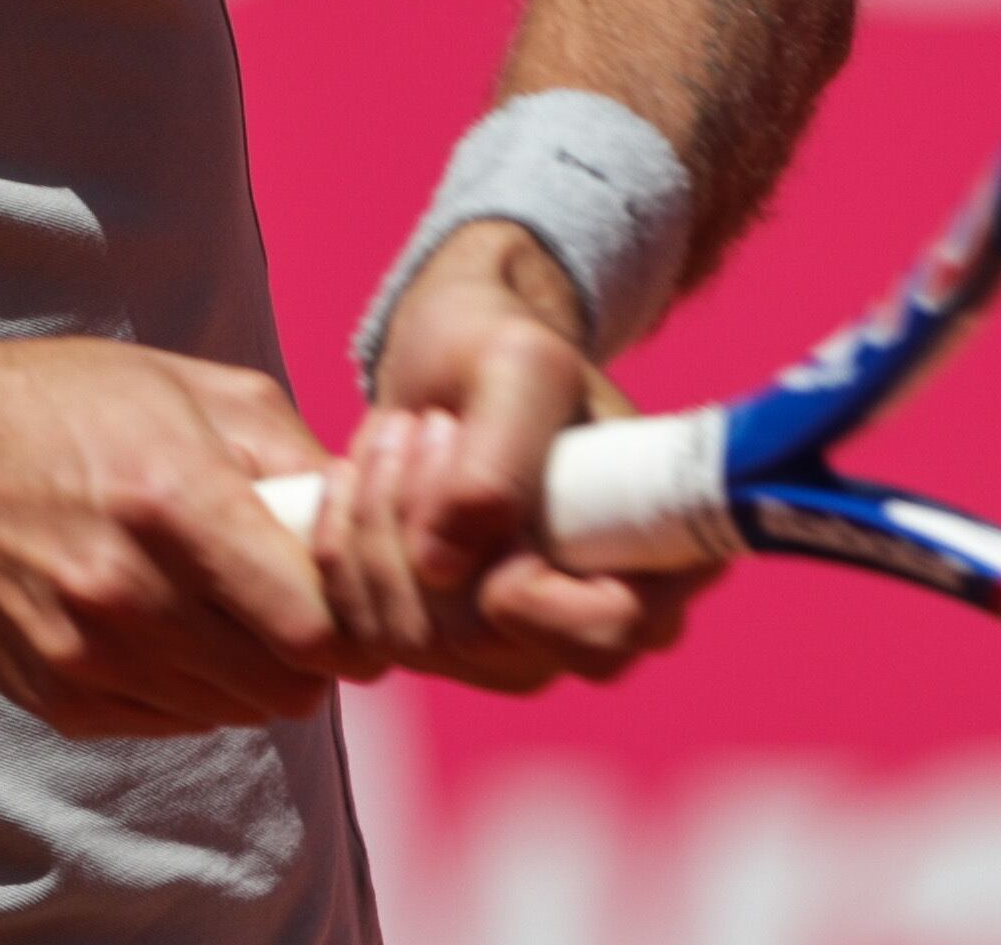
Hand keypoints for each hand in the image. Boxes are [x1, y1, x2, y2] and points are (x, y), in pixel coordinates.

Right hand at [0, 339, 362, 735]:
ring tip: (223, 597)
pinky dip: (196, 683)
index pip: (314, 623)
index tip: (354, 583)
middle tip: (295, 592)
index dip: (357, 612)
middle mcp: (129, 594)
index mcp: (173, 500)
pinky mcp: (64, 701)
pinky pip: (180, 721)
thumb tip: (371, 517)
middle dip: (313, 646)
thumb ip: (292, 453)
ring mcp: (90, 658)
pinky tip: (166, 620)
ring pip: (239, 709)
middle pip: (289, 683)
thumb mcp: (188, 387)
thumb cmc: (64, 409)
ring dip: (254, 665)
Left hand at [316, 222, 712, 691]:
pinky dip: (341, 550)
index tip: (495, 516)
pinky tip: (355, 480)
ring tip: (397, 436)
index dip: (535, 595)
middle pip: (495, 649)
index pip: (611, 632)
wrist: (450, 362)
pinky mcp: (442, 645)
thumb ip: (498, 459)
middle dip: (429, 533)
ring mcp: (516, 645)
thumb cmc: (505, 351)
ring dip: (378, 525)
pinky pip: (368, 636)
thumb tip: (442, 566)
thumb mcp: (518, 365)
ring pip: (419, 641)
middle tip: (427, 428)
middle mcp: (594, 622)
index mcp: (659, 560)